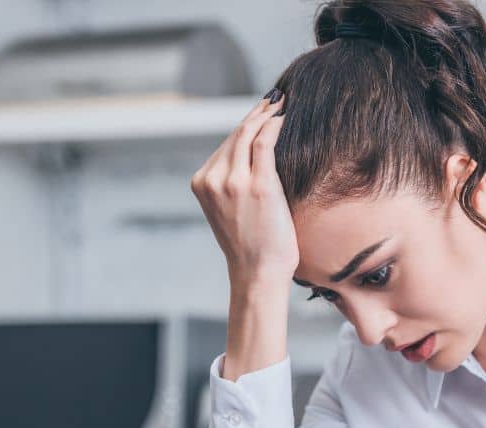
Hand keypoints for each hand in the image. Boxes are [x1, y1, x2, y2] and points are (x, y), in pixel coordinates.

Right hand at [190, 90, 297, 288]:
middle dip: (256, 113)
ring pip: (248, 134)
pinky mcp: (257, 185)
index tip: (260, 110)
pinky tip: (284, 117)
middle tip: (274, 99)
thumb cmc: (250, 245)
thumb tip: (253, 154)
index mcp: (201, 183)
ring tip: (281, 103)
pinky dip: (274, 126)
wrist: (257, 272)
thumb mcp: (229, 209)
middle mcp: (213, 179)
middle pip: (235, 135)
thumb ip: (231, 183)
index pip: (225, 145)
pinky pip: (264, 144)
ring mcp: (233, 181)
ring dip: (266, 114)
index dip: (244, 124)